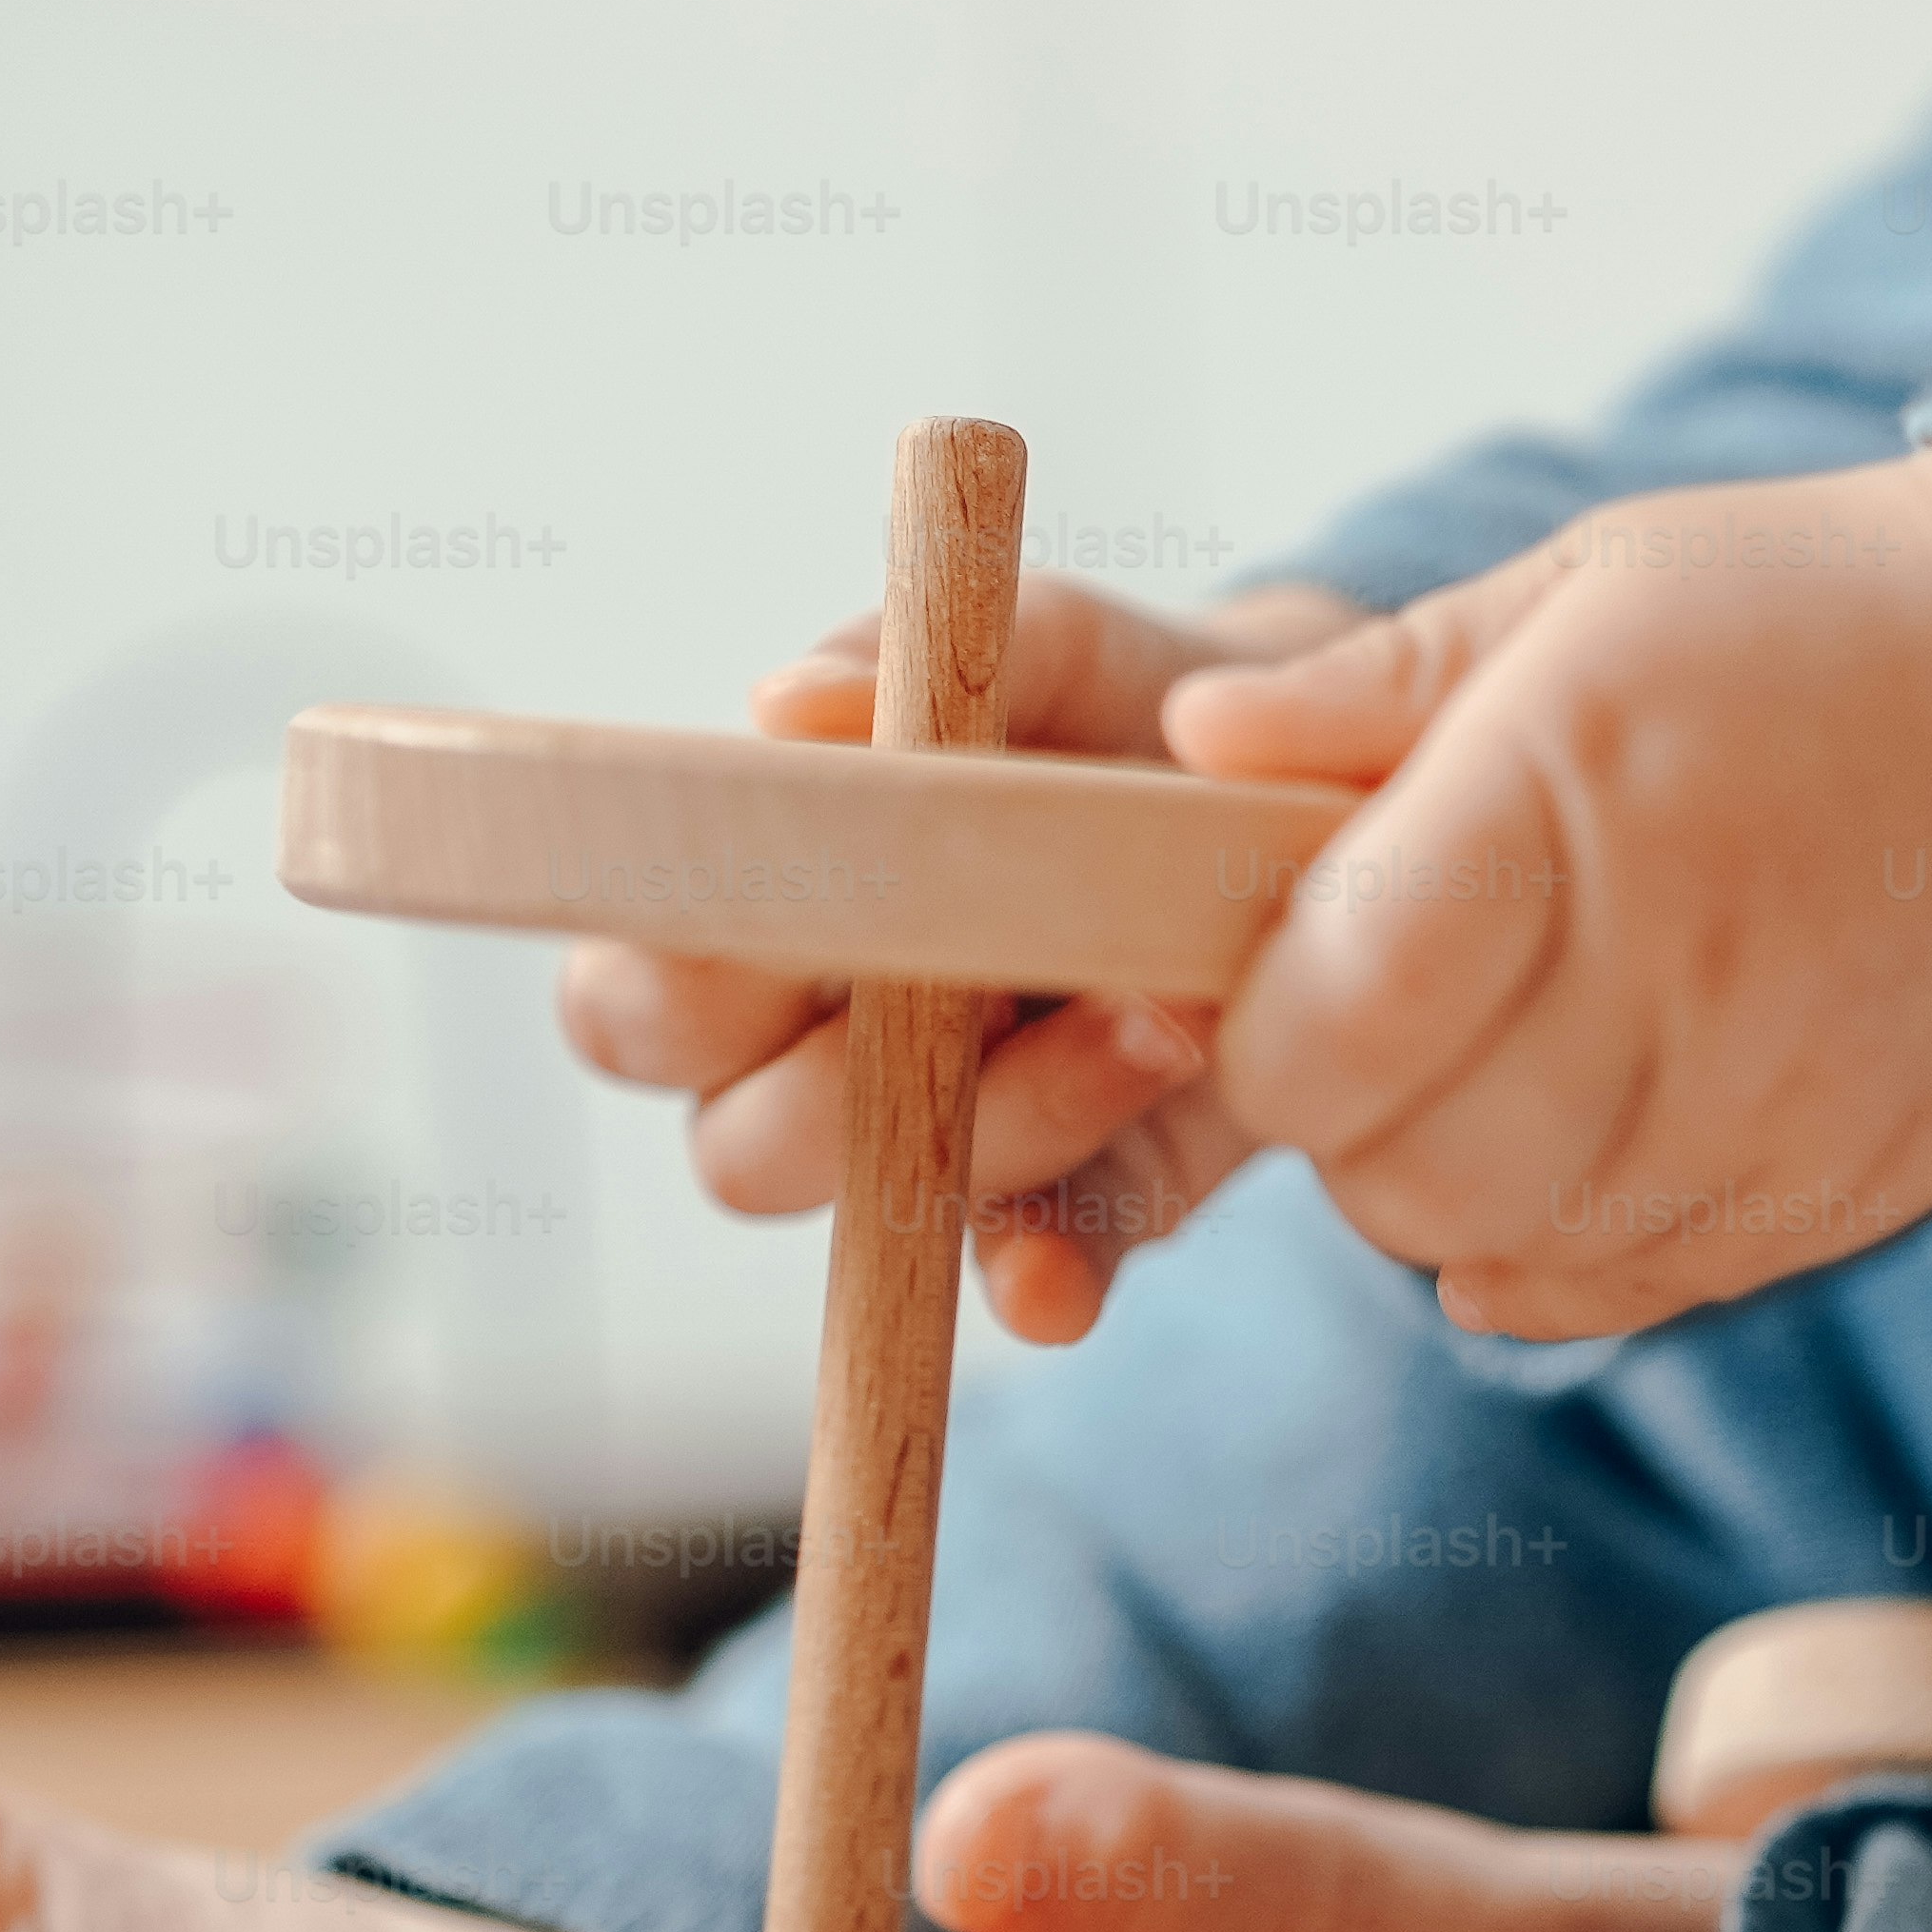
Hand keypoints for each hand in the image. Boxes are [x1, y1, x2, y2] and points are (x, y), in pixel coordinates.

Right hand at [557, 572, 1373, 1341]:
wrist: (1298, 781)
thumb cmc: (1106, 702)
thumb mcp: (1034, 646)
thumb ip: (902, 664)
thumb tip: (782, 708)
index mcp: (761, 923)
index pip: (634, 1008)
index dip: (671, 988)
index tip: (780, 913)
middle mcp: (827, 1062)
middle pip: (739, 1148)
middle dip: (831, 1084)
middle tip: (958, 972)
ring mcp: (952, 1148)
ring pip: (891, 1202)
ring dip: (1007, 1120)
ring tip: (1159, 1007)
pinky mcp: (1088, 1208)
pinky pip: (1037, 1275)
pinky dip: (1041, 1280)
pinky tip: (1056, 1285)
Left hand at [1162, 448, 1931, 1338]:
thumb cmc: (1820, 615)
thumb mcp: (1585, 584)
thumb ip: (1372, 682)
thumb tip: (1185, 744)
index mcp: (1571, 795)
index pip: (1327, 1027)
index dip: (1264, 1031)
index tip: (1292, 972)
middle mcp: (1673, 970)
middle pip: (1395, 1177)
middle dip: (1346, 1123)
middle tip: (1394, 1023)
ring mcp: (1776, 1103)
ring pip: (1499, 1257)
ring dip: (1454, 1186)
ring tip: (1505, 1059)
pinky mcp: (1854, 1188)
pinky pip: (1633, 1291)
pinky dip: (1568, 1245)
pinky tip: (1592, 1131)